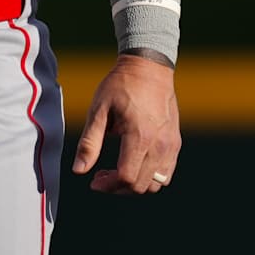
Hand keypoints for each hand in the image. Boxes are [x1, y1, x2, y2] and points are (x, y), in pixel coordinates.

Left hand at [71, 51, 180, 194]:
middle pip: (140, 186)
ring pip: (155, 184)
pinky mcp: (175, 142)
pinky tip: (134, 164)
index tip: (94, 182)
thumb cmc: (120, 86)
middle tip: (101, 176)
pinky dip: (149, 177)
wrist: (149, 67)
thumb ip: (89, 142)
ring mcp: (170, 145)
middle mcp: (160, 145)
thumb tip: (78, 171)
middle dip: (118, 187)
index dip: (108, 186)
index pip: (126, 178)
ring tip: (118, 171)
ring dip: (135, 185)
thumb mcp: (99, 110)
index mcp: (140, 136)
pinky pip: (166, 174)